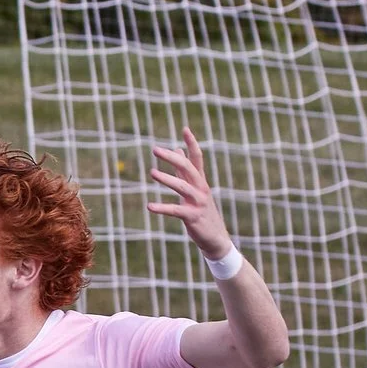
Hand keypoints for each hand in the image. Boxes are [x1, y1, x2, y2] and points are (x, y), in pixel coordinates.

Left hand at [144, 127, 233, 259]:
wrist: (216, 239)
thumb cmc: (202, 212)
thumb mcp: (195, 189)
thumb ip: (185, 171)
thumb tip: (177, 149)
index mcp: (201, 182)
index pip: (197, 158)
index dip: (192, 143)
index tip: (185, 128)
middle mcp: (201, 189)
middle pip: (188, 168)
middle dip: (173, 158)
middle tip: (155, 150)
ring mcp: (198, 203)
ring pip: (182, 187)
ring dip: (167, 179)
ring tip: (152, 172)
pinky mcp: (193, 217)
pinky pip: (176, 210)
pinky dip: (163, 208)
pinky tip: (150, 206)